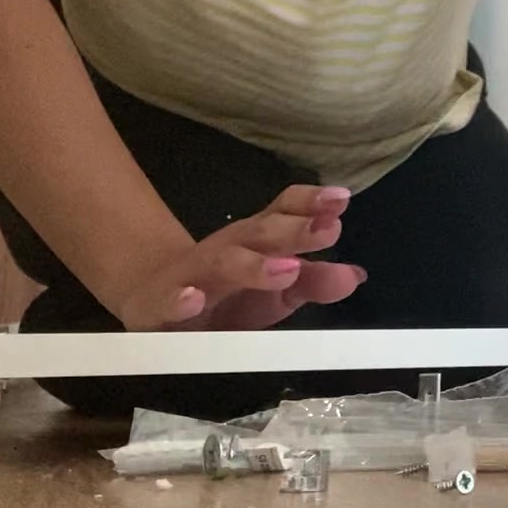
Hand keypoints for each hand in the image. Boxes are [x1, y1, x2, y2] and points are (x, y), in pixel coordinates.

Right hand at [116, 184, 366, 331]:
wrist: (153, 298)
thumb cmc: (228, 292)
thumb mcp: (276, 291)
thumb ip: (314, 282)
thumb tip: (354, 275)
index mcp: (256, 240)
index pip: (283, 211)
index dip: (310, 203)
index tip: (341, 200)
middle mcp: (227, 250)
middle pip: (261, 233)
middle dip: (295, 229)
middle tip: (329, 230)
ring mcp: (191, 275)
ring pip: (221, 264)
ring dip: (253, 266)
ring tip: (287, 269)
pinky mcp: (158, 308)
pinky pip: (167, 303)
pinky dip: (178, 299)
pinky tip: (193, 298)